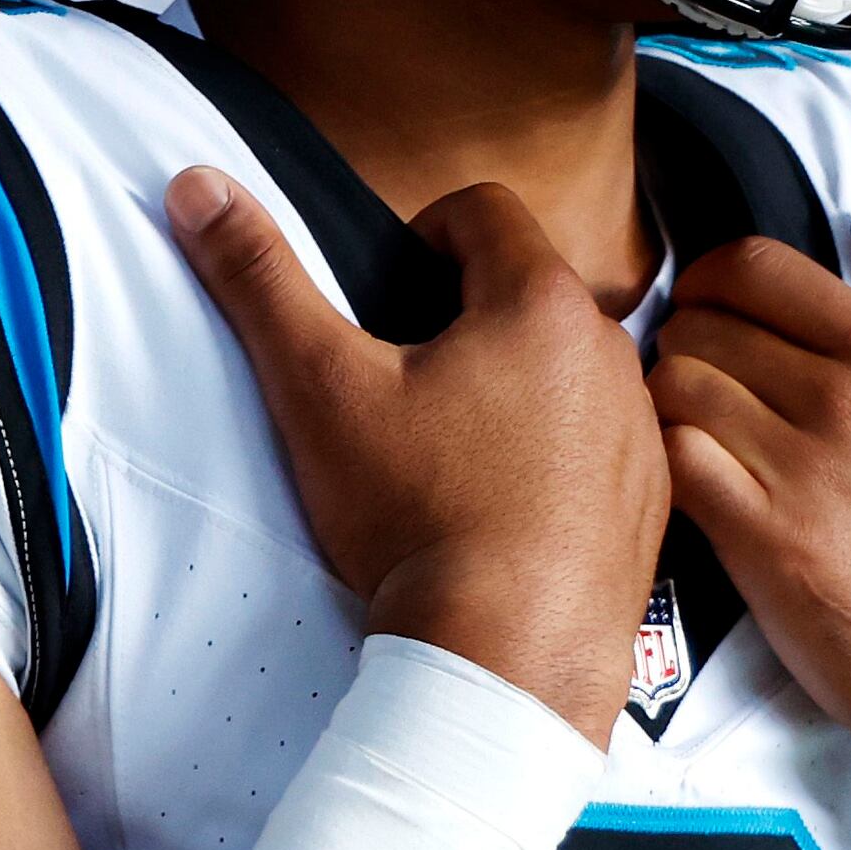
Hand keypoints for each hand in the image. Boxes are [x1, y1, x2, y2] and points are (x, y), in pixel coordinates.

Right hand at [168, 167, 666, 733]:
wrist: (505, 660)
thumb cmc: (417, 520)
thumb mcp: (318, 387)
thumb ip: (258, 277)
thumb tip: (199, 188)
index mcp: (540, 304)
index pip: (482, 212)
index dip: (420, 235)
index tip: (385, 296)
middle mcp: (612, 354)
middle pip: (527, 291)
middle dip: (463, 318)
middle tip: (401, 386)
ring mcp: (641, 432)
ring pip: (567, 370)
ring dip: (514, 387)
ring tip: (448, 455)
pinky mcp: (652, 503)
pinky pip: (599, 446)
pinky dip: (553, 459)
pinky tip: (498, 511)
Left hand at [651, 199, 850, 773]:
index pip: (759, 267)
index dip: (714, 280)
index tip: (711, 306)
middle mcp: (848, 401)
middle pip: (704, 325)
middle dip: (685, 340)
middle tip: (696, 376)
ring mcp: (804, 472)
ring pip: (677, 386)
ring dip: (666, 403)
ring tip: (689, 427)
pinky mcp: (767, 542)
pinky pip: (675, 461)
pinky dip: (665, 460)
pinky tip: (688, 477)